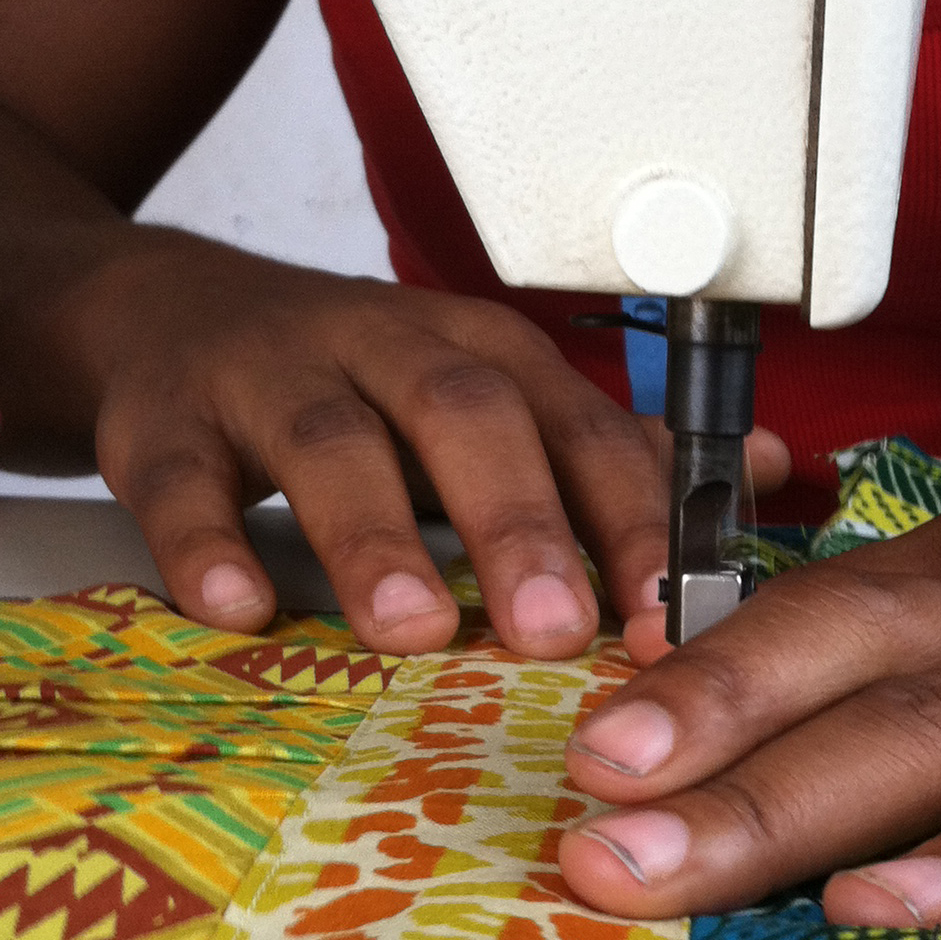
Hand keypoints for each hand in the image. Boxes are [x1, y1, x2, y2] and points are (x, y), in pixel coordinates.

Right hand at [84, 233, 786, 655]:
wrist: (174, 311)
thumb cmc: (364, 379)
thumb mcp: (498, 397)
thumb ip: (616, 450)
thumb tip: (774, 470)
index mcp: (490, 358)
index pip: (579, 427)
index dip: (630, 518)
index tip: (669, 617)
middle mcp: (393, 350)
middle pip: (466, 418)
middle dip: (518, 523)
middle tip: (554, 628)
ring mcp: (275, 376)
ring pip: (331, 441)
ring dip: (375, 535)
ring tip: (409, 626)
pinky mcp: (166, 416)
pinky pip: (179, 475)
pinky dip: (205, 540)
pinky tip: (234, 609)